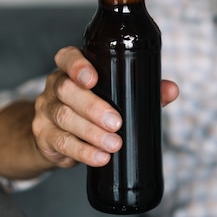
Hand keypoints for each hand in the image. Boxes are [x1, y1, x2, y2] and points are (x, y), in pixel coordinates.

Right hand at [32, 46, 177, 168]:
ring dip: (91, 133)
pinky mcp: (45, 137)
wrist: (56, 135)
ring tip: (114, 144)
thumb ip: (141, 88)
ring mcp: (46, 111)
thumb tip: (171, 90)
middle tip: (116, 122)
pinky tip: (100, 158)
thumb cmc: (90, 106)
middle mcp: (54, 86)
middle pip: (66, 90)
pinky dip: (83, 152)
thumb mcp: (112, 93)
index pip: (67, 57)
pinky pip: (62, 143)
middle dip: (92, 107)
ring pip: (64, 118)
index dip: (77, 66)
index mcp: (70, 69)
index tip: (92, 78)